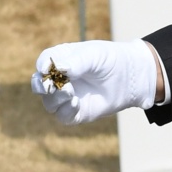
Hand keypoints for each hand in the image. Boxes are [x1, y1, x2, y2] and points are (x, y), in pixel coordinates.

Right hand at [32, 41, 163, 124]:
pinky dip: (65, 111)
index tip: (46, 69)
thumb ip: (76, 61)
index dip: (42, 66)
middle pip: (39, 84)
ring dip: (55, 98)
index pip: (44, 62)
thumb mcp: (94, 55)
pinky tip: (75, 103)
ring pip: (49, 102)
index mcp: (62, 60)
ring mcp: (67, 97)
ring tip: (70, 92)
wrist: (131, 78)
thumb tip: (58, 68)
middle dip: (41, 86)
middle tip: (50, 86)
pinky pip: (63, 116)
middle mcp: (60, 79)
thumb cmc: (111, 60)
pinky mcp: (76, 112)